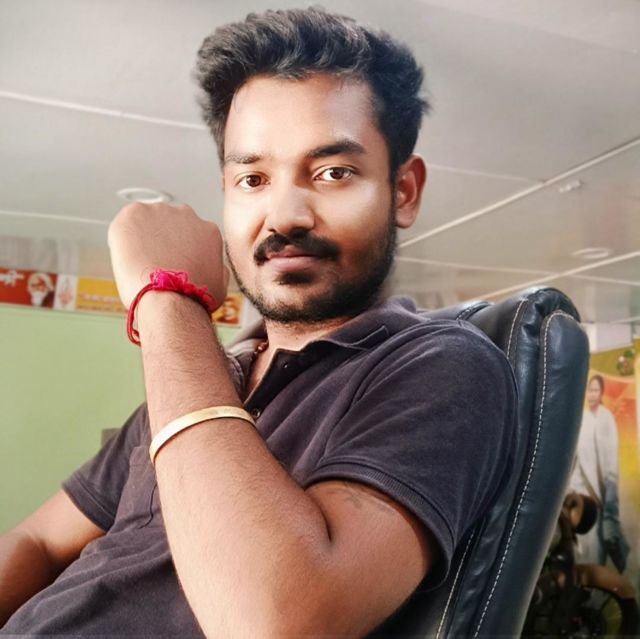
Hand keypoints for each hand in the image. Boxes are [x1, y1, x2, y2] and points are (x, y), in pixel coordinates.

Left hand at [108, 203, 228, 308]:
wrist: (170, 300)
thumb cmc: (193, 297)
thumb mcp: (220, 284)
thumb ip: (217, 268)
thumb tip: (216, 267)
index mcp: (208, 230)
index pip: (191, 232)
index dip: (180, 248)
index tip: (173, 261)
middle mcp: (186, 215)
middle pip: (169, 223)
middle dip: (162, 239)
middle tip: (156, 262)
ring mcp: (159, 212)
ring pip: (146, 222)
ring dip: (142, 238)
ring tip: (139, 263)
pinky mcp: (134, 214)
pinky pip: (124, 223)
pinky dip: (122, 238)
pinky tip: (126, 257)